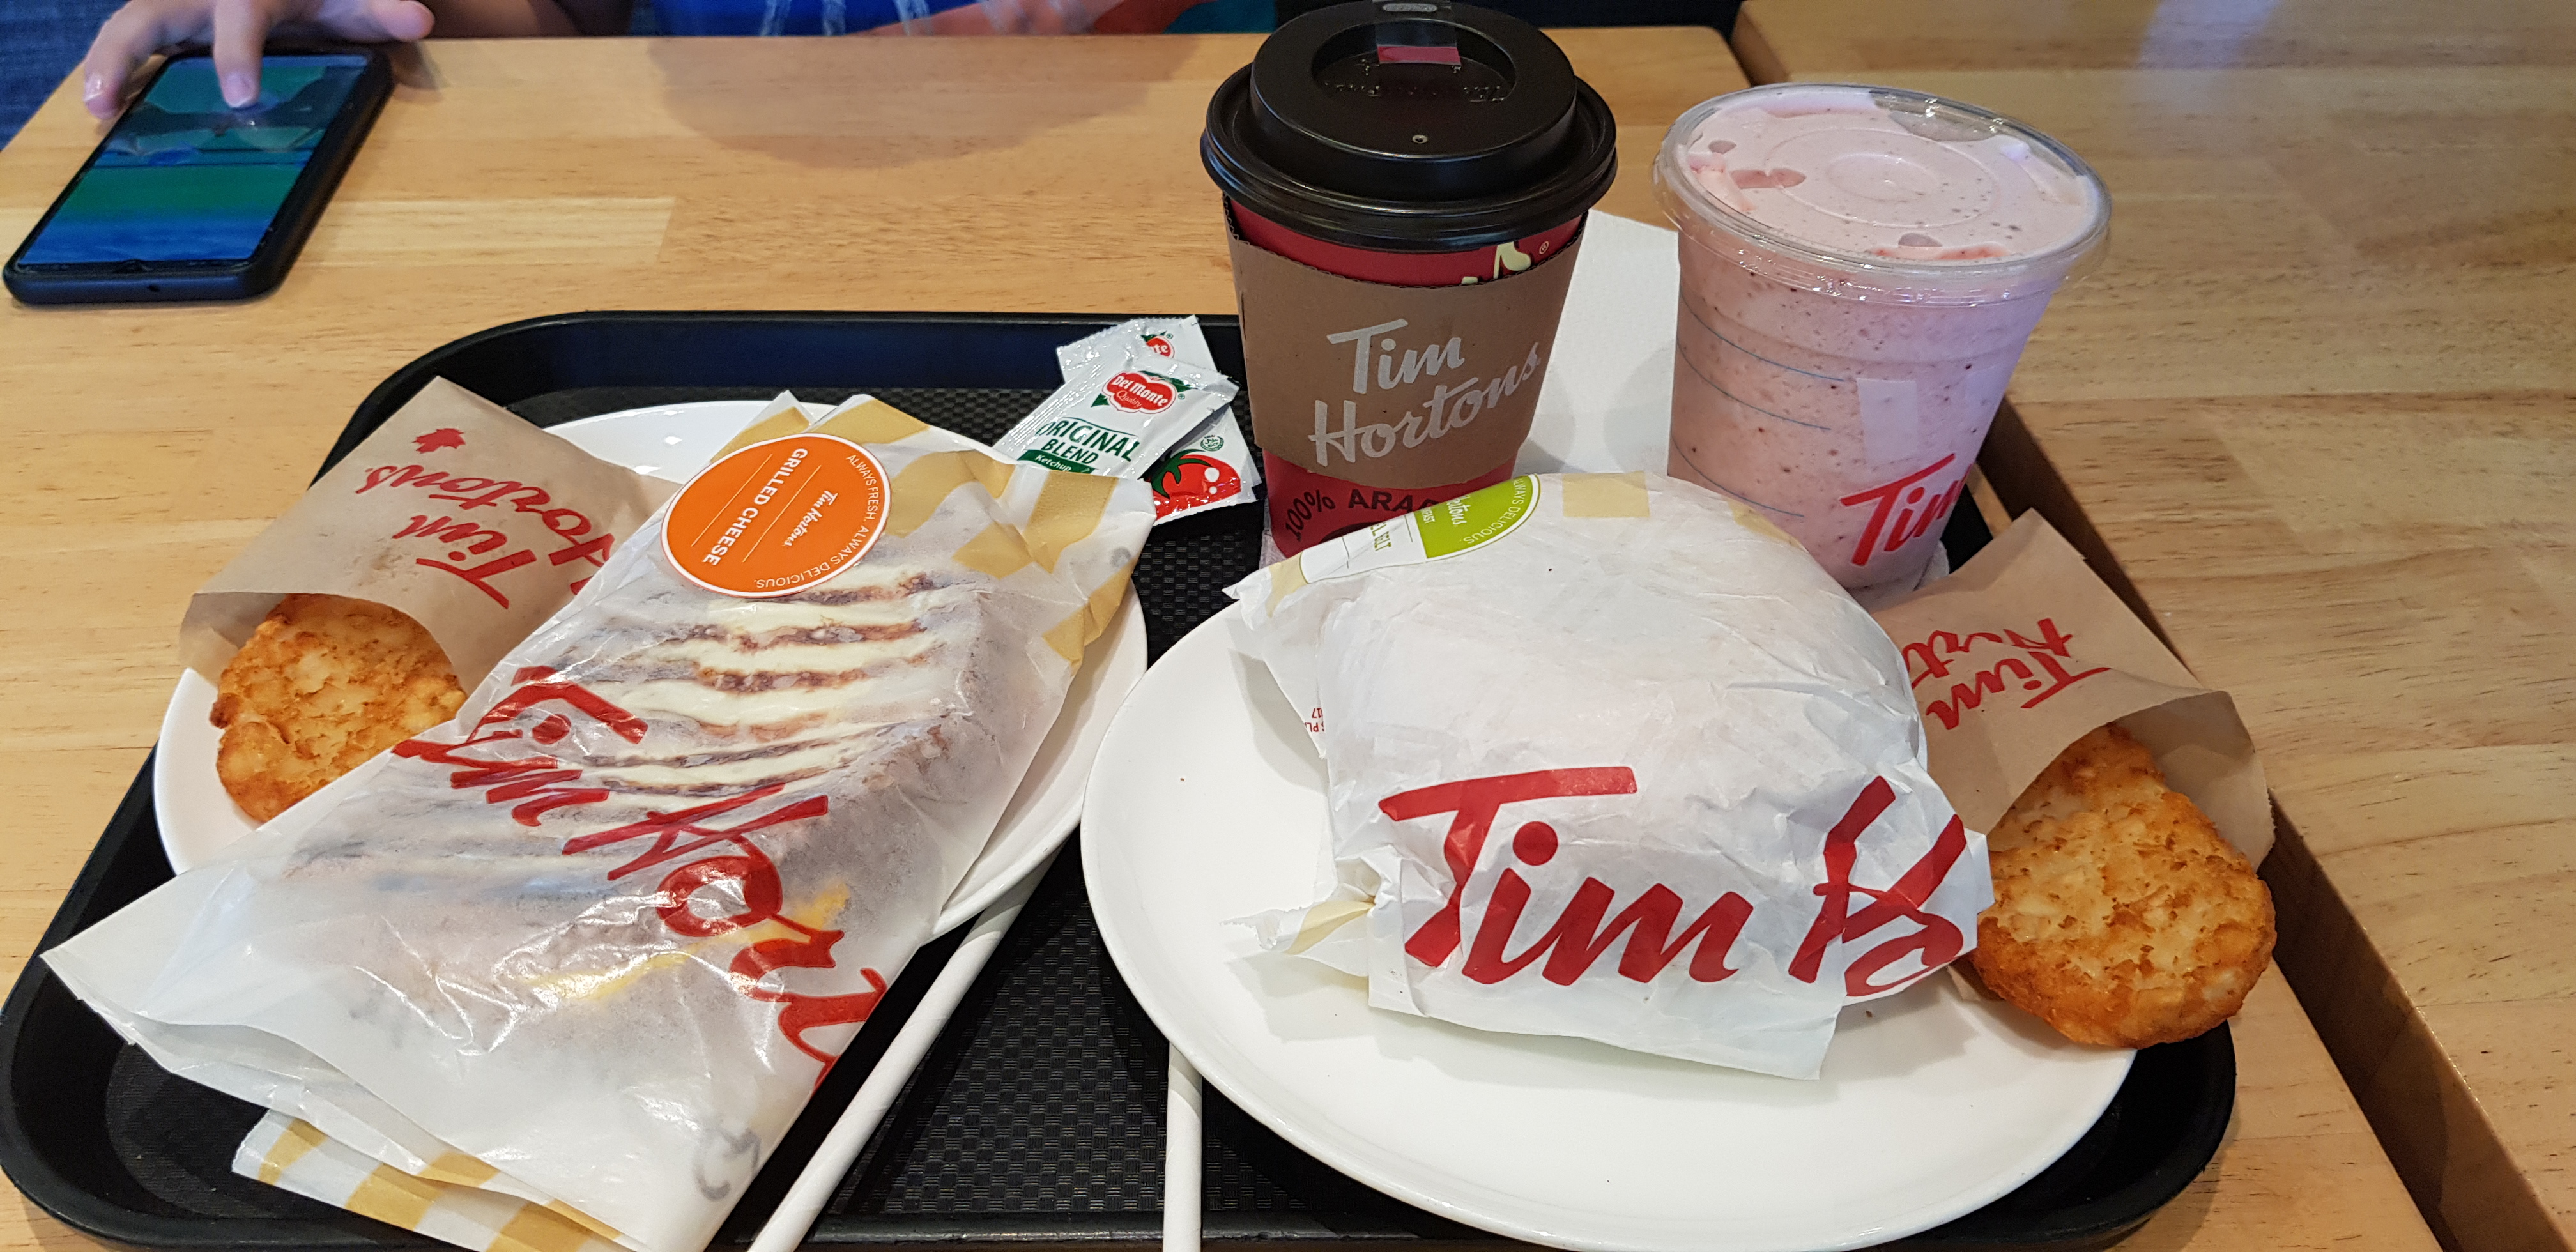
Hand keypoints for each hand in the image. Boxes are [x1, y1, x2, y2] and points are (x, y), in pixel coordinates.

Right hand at [81, 0, 433, 117]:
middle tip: (112, 102)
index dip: (236, 56)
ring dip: (105, 65)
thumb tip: (418, 19)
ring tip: (95, 110)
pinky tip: (102, 110)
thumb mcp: (352, 1)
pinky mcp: (164, 26)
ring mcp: (176, 9)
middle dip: (127, 55)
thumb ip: (383, 9)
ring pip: (127, 27)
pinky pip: (129, 44)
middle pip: (150, 14)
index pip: (239, 19)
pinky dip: (110, 72)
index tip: (241, 97)